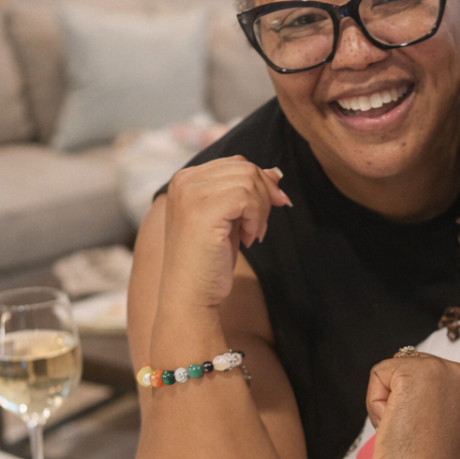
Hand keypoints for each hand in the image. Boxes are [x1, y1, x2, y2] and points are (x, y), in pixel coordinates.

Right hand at [160, 156, 291, 309]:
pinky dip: (255, 218)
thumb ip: (247, 193)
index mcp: (185, 180)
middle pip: (245, 168)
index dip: (260, 184)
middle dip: (263, 197)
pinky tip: (247, 238)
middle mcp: (184, 181)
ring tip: (250, 234)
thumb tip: (275, 172)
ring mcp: (190, 194)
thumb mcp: (230, 219)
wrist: (189, 295)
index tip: (264, 213)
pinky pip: (246, 197)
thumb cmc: (209, 261)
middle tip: (257, 228)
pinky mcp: (202, 211)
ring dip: (260, 210)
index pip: (236, 163)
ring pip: (249, 180)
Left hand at [365, 352, 459, 458]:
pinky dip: (376, 405)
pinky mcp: (417, 374)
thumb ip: (430, 405)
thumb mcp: (439, 428)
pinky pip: (378, 375)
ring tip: (407, 433)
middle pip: (404, 370)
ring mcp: (442, 371)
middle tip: (415, 437)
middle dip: (399, 403)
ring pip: (390, 372)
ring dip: (387, 405)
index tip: (427, 438)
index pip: (421, 378)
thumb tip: (405, 398)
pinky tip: (396, 427)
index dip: (412, 409)